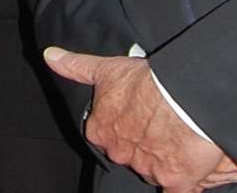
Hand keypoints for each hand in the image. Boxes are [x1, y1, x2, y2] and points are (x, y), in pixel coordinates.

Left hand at [43, 47, 236, 192]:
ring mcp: (146, 169)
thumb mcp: (106, 68)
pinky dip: (179, 183)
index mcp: (101, 131)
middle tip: (159, 126)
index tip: (136, 117)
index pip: (107, 136)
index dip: (123, 127)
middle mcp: (120, 153)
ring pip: (153, 169)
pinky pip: (174, 190)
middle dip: (141, 144)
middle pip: (129, 154)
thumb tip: (50, 56)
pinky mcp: (173, 182)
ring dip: (163, 159)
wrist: (182, 97)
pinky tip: (186, 172)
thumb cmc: (146, 82)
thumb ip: (76, 66)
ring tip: (179, 138)